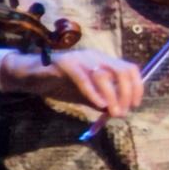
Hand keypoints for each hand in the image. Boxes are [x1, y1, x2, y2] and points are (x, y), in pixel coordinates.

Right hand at [5, 46, 143, 115]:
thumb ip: (102, 101)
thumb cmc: (60, 84)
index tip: (135, 105)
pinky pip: (83, 78)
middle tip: (122, 112)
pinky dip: (93, 93)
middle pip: (121, 71)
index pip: (129, 69)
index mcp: (103, 61)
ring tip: (112, 112)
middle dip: (127, 93)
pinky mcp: (64, 64)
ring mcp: (80, 59)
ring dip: (113, 96)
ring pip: (104, 75)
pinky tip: (98, 105)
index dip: (137, 87)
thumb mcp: (86, 95)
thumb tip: (118, 111)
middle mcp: (94, 57)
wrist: (31, 77)